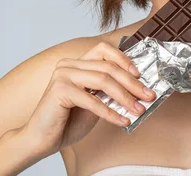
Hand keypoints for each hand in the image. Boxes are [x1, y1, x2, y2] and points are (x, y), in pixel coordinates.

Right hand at [20, 41, 155, 157]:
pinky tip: (122, 120)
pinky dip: (110, 112)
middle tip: (149, 95)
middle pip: (108, 67)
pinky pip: (92, 100)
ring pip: (103, 80)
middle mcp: (69, 65)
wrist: (41, 140)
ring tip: (139, 109)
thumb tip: (139, 88)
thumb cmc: (68, 121)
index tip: (141, 75)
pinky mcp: (59, 90)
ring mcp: (63, 75)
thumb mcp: (95, 102)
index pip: (104, 50)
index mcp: (77, 63)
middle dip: (132, 83)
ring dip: (125, 97)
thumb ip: (111, 91)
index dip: (124, 59)